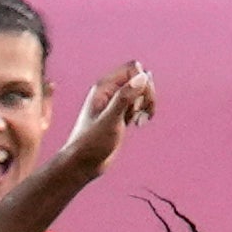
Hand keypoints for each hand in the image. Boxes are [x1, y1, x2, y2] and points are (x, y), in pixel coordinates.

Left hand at [53, 61, 155, 178]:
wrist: (83, 163)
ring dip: (147, 105)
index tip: (141, 104)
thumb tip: (143, 77)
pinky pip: (138, 105)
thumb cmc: (92, 142)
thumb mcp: (110, 120)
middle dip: (148, 95)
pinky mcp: (121, 115)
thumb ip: (125, 97)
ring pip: (140, 92)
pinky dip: (143, 112)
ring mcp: (115, 104)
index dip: (143, 83)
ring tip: (140, 121)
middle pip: (139, 79)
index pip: (132, 69)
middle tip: (144, 113)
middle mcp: (110, 92)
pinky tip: (139, 125)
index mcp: (104, 87)